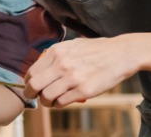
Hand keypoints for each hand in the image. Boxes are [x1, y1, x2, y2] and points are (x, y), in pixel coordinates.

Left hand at [24, 36, 139, 107]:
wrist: (121, 53)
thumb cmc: (97, 50)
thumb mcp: (72, 45)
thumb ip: (56, 55)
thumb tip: (41, 68)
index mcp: (56, 52)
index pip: (31, 72)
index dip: (28, 82)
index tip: (31, 86)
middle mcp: (61, 64)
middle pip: (34, 85)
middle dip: (31, 94)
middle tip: (35, 97)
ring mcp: (72, 78)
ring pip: (46, 96)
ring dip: (46, 102)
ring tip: (50, 101)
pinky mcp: (84, 90)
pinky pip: (62, 102)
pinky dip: (59, 105)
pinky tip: (62, 102)